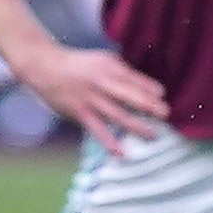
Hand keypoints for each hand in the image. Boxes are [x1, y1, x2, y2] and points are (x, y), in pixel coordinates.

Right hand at [22, 44, 169, 156]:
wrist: (46, 67)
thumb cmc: (79, 64)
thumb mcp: (102, 60)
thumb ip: (121, 72)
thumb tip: (146, 87)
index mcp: (110, 67)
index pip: (135, 78)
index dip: (151, 88)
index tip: (165, 96)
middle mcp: (102, 83)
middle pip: (130, 96)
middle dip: (150, 106)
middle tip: (167, 114)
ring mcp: (91, 99)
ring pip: (118, 115)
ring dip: (137, 126)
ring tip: (154, 135)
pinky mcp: (80, 113)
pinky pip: (97, 129)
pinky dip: (109, 142)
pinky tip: (121, 152)